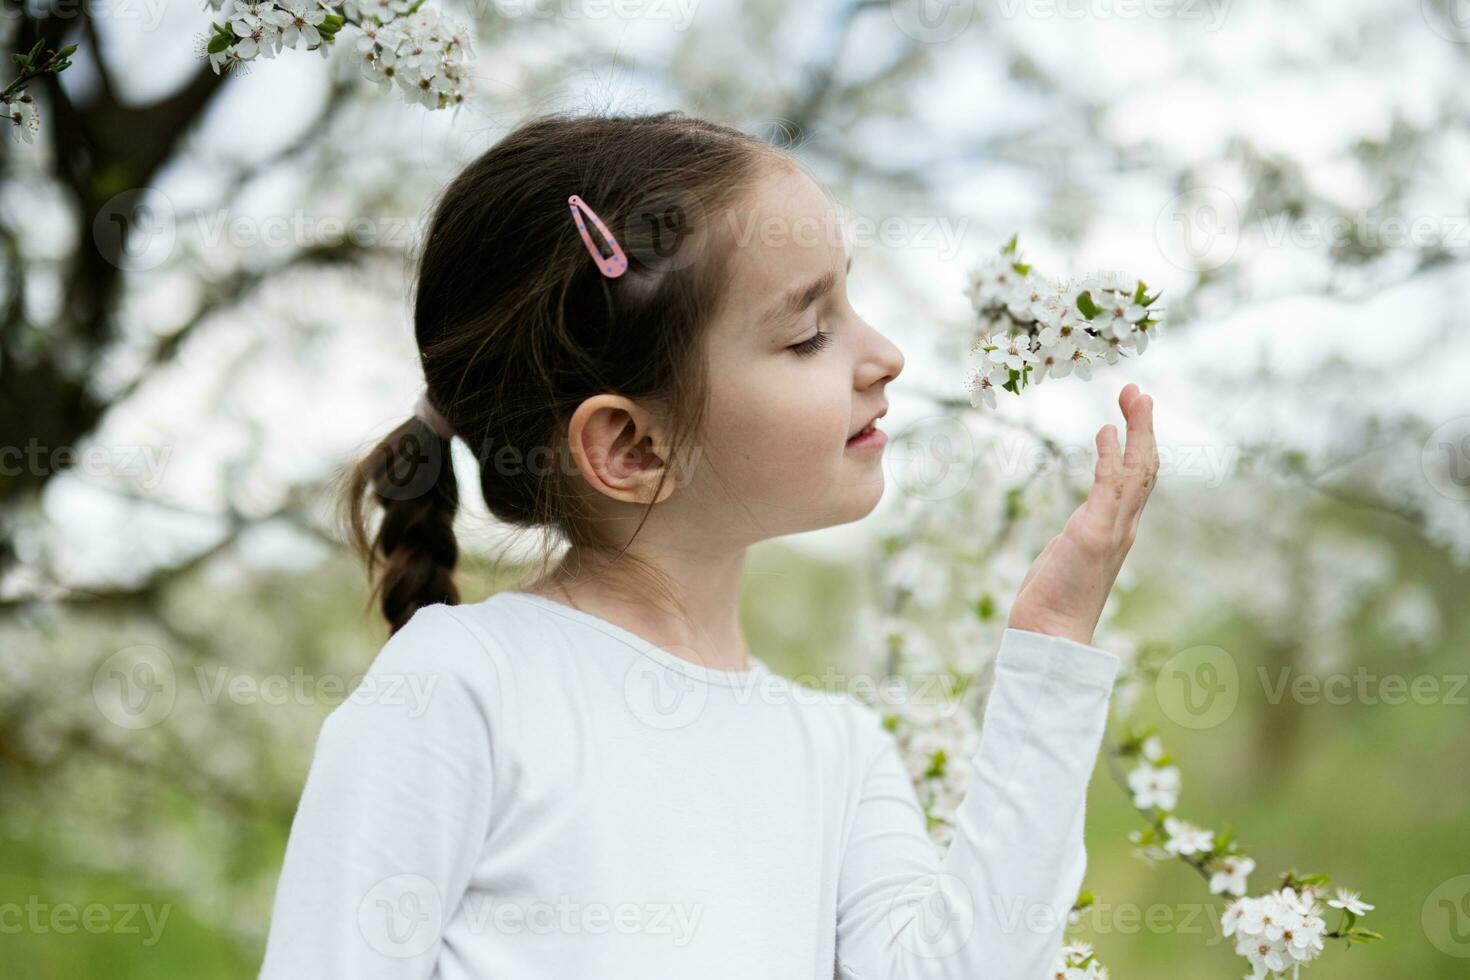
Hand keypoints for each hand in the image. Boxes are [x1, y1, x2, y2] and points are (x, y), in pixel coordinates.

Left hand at [1007, 383, 1158, 646]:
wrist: (1051, 635)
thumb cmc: (1056, 601)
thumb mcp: (1069, 555)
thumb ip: (1080, 534)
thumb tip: (1077, 528)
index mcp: (1117, 529)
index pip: (1139, 478)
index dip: (1140, 443)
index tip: (1133, 412)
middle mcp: (1123, 527)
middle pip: (1146, 467)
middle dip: (1144, 427)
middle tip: (1138, 391)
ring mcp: (1112, 531)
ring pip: (1136, 471)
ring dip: (1137, 431)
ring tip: (1132, 396)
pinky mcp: (1094, 535)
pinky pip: (1111, 488)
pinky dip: (1112, 457)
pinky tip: (1105, 432)